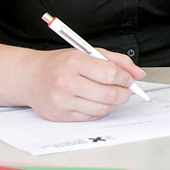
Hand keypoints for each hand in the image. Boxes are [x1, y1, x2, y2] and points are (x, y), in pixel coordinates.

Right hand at [21, 48, 146, 121]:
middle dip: (124, 94)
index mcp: (75, 62)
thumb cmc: (60, 64)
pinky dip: (98, 110)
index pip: (110, 73)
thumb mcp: (87, 53)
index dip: (125, 78)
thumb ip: (116, 60)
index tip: (128, 79)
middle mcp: (66, 82)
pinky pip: (90, 117)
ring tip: (109, 95)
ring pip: (101, 109)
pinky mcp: (60, 115)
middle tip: (125, 90)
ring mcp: (62, 101)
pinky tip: (94, 101)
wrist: (31, 77)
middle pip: (109, 94)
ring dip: (112, 103)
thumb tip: (138, 73)